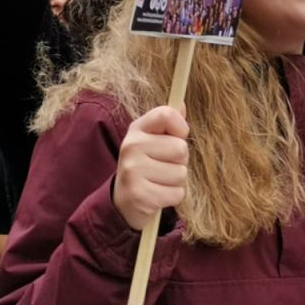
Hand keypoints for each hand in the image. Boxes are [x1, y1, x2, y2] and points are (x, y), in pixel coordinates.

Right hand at [112, 106, 188, 230]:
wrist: (123, 200)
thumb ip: (168, 123)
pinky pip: (176, 193)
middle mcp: (131, 146)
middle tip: (163, 166)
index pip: (166, 114)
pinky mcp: (139, 195)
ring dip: (176, 181)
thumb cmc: (147, 165)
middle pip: (181, 148)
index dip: (180, 126)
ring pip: (181, 173)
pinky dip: (172, 197)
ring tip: (159, 181)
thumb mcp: (153, 140)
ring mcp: (133, 171)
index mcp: (137, 129)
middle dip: (180, 161)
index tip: (178, 137)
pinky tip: (157, 195)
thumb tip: (181, 104)